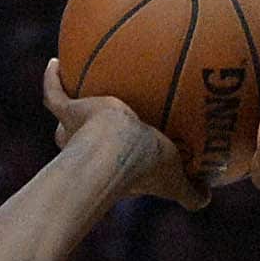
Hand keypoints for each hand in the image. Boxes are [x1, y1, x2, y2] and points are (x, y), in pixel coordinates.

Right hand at [41, 58, 208, 209]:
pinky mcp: (69, 112)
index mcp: (114, 166)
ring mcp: (75, 131)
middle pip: (81, 146)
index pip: (111, 164)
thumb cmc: (146, 166)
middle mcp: (89, 151)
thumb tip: (207, 199)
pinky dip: (52, 78)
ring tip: (72, 90)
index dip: (114, 162)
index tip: (121, 156)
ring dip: (67, 109)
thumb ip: (191, 192)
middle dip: (83, 139)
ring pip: (66, 122)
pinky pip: (54, 93)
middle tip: (92, 125)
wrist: (119, 148)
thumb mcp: (175, 180)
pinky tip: (54, 61)